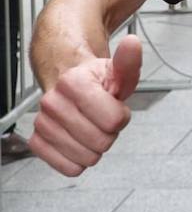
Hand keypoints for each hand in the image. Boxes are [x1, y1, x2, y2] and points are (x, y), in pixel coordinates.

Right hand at [29, 34, 141, 176]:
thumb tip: (133, 43)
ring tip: (90, 126)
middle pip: (102, 142)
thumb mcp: (118, 71)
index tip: (114, 104)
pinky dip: (79, 160)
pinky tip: (78, 141)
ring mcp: (42, 124)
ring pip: (87, 158)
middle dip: (109, 132)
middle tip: (101, 117)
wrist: (71, 86)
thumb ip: (128, 62)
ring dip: (95, 147)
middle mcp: (52, 103)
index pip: (114, 121)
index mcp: (73, 82)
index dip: (121, 116)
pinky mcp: (37, 142)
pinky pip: (69, 168)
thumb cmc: (97, 81)